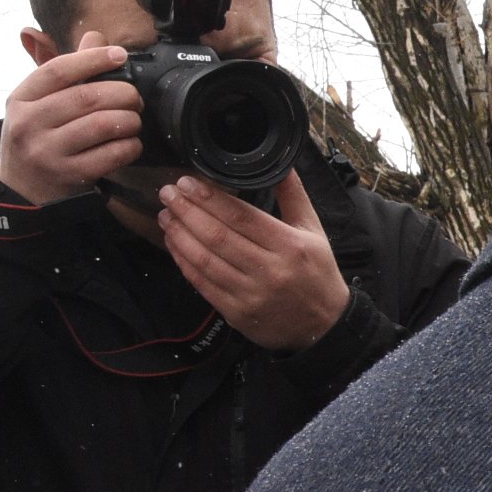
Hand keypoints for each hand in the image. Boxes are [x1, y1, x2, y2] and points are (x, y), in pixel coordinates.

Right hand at [0, 33, 143, 205]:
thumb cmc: (35, 138)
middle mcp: (29, 124)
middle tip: (135, 98)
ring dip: (129, 120)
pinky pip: (112, 154)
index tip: (120, 55)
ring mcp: (48, 152)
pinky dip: (130, 146)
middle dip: (123, 93)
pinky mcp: (69, 175)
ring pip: (103, 125)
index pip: (58, 70)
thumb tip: (94, 36)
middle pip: (87, 97)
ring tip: (133, 120)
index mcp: (20, 99)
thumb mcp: (37, 103)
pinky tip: (130, 143)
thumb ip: (66, 70)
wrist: (21, 189)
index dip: (93, 59)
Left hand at [160, 170, 350, 350]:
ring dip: (180, 235)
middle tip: (168, 194)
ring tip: (166, 216)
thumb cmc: (318, 274)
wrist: (324, 326)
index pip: (242, 217)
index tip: (188, 183)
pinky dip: (184, 262)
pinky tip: (175, 244)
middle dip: (187, 211)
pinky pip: (202, 284)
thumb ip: (294, 197)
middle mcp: (270, 271)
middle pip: (218, 236)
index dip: (210, 198)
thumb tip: (281, 165)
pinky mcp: (237, 313)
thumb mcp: (314, 232)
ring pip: (205, 260)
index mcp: (290, 246)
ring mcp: (251, 294)